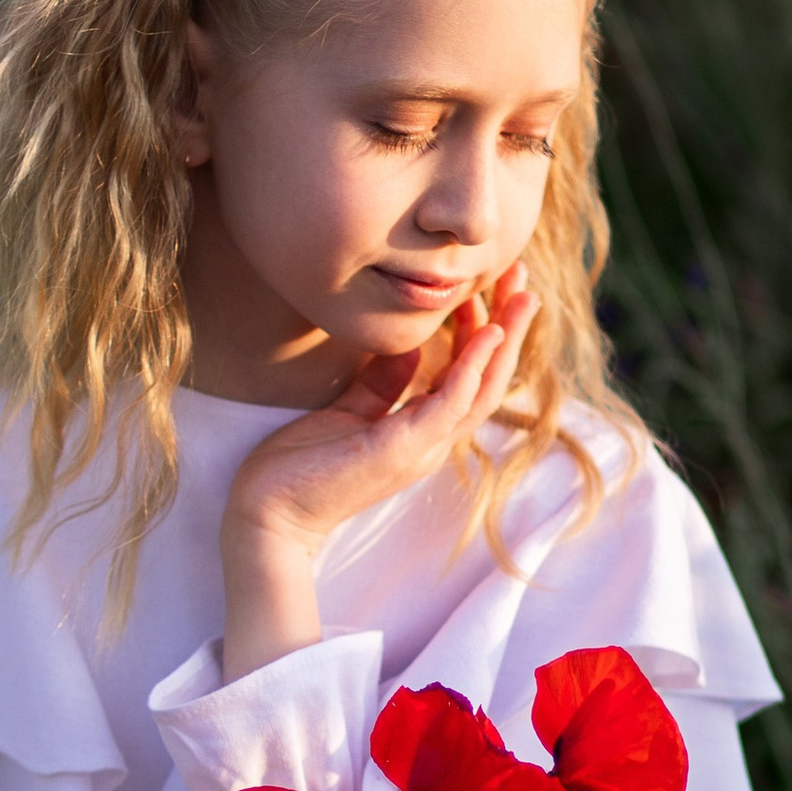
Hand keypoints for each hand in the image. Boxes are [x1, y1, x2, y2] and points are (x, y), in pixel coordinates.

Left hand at [219, 264, 535, 675]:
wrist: (268, 513)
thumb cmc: (301, 467)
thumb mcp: (348, 412)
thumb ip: (382, 384)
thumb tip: (409, 348)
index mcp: (420, 431)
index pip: (468, 376)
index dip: (485, 331)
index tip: (491, 287)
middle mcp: (431, 440)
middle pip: (488, 380)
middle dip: (510, 328)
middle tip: (523, 278)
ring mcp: (421, 448)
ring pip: (482, 390)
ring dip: (505, 341)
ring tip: (522, 296)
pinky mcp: (402, 449)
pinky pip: (449, 404)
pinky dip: (472, 369)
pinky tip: (488, 334)